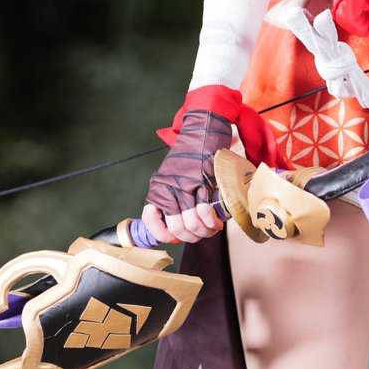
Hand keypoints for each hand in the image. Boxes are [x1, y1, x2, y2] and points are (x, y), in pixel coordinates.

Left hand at [143, 109, 232, 243]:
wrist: (203, 131)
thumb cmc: (190, 155)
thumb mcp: (172, 175)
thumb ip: (172, 197)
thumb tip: (179, 225)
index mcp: (158, 188)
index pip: (151, 220)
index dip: (163, 234)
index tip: (176, 237)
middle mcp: (168, 188)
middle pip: (177, 227)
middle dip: (192, 236)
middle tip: (201, 234)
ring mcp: (185, 184)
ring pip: (192, 222)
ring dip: (205, 231)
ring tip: (212, 228)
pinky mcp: (202, 180)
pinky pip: (204, 210)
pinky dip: (212, 221)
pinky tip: (217, 220)